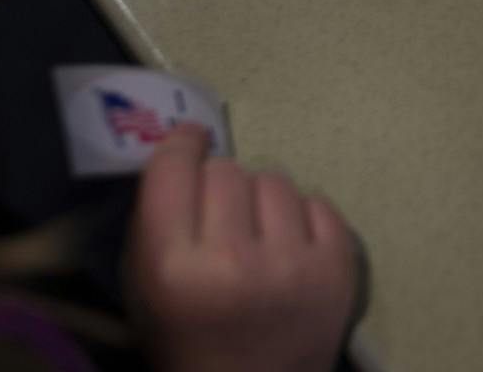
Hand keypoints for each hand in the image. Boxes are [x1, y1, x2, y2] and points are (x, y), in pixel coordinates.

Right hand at [128, 126, 359, 371]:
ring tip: (258, 240)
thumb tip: (185, 147)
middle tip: (222, 223)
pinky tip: (290, 252)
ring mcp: (291, 264)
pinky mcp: (338, 268)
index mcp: (173, 269)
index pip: (175, 168)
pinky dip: (303, 221)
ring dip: (262, 203)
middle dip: (220, 189)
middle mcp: (232, 260)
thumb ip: (156, 220)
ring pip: (275, 179)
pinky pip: (318, 202)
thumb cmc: (188, 341)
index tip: (191, 140)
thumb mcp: (144, 288)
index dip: (182, 146)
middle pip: (227, 170)